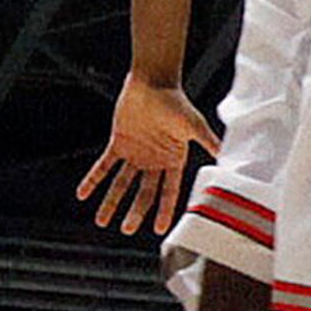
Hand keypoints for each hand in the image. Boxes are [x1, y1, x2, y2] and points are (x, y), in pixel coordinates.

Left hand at [82, 72, 217, 235]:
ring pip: (122, 183)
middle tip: (126, 229)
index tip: (158, 229)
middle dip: (135, 211)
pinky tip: (83, 192)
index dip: (163, 211)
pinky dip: (94, 179)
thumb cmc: (175, 101)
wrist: (152, 81)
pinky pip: (104, 165)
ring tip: (101, 220)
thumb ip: (208, 143)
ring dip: (111, 201)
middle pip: (143, 192)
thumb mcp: (194, 125)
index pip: (168, 191)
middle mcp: (155, 160)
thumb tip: (227, 157)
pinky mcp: (118, 143)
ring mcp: (136, 153)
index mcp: (174, 159)